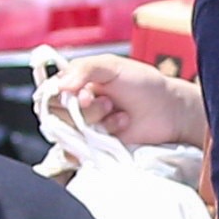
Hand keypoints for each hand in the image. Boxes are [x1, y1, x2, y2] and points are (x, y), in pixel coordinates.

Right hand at [48, 56, 204, 154]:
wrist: (169, 111)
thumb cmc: (143, 84)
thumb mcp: (113, 65)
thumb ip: (84, 68)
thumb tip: (60, 85)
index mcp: (74, 83)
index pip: (49, 93)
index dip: (62, 96)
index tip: (85, 95)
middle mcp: (74, 106)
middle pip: (57, 115)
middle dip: (86, 110)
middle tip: (110, 103)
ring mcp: (84, 128)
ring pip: (69, 133)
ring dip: (98, 124)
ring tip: (121, 116)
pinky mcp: (93, 148)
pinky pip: (76, 153)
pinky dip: (92, 146)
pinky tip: (115, 134)